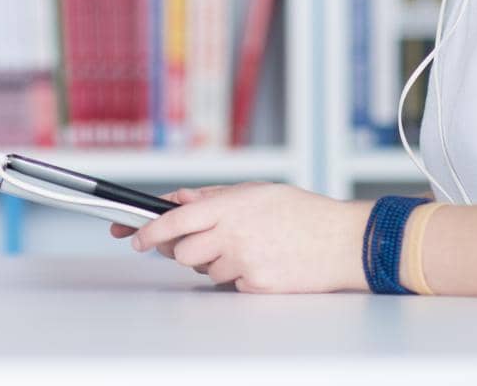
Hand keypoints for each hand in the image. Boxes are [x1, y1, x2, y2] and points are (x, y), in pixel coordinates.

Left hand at [120, 182, 372, 293]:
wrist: (341, 241)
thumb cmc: (301, 212)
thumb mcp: (255, 191)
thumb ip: (213, 197)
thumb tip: (177, 199)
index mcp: (230, 207)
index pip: (175, 220)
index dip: (149, 230)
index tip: (135, 237)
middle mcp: (233, 235)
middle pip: (182, 253)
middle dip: (182, 251)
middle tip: (198, 244)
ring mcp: (245, 263)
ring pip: (207, 271)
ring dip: (216, 262)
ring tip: (248, 247)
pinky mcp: (257, 286)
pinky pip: (231, 285)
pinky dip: (239, 276)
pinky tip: (262, 261)